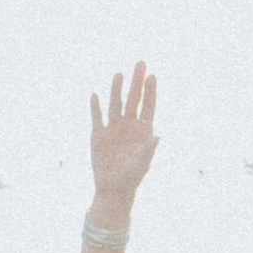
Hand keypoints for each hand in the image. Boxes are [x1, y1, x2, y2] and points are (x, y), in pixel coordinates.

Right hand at [88, 62, 158, 217]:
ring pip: (115, 104)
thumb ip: (149, 150)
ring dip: (117, 89)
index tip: (152, 75)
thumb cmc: (132, 178)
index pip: (148, 106)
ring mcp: (113, 129)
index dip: (150, 91)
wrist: (113, 190)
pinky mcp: (98, 135)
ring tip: (119, 74)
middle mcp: (128, 126)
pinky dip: (96, 107)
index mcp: (142, 131)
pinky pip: (97, 118)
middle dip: (137, 82)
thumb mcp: (142, 164)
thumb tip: (158, 137)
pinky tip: (95, 95)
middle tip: (141, 63)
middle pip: (133, 99)